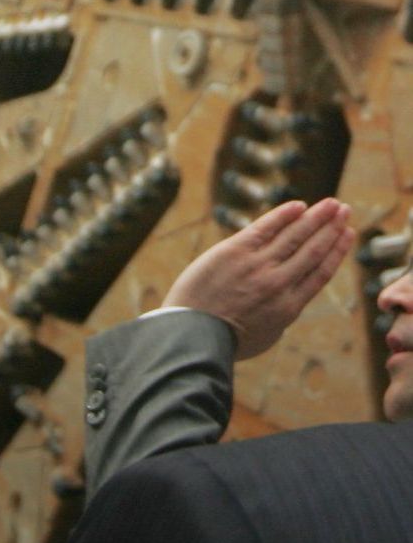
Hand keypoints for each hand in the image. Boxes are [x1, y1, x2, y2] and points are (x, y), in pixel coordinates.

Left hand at [163, 198, 354, 359]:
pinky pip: (265, 228)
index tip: (348, 235)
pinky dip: (283, 216)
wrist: (195, 332)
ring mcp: (258, 265)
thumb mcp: (266, 335)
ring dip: (316, 217)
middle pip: (313, 250)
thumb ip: (280, 315)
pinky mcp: (235, 251)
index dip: (337, 251)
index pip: (320, 272)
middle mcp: (279, 283)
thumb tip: (287, 301)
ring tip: (332, 203)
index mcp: (290, 307)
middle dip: (332, 228)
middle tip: (346, 210)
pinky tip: (299, 205)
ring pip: (295, 236)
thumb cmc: (226, 338)